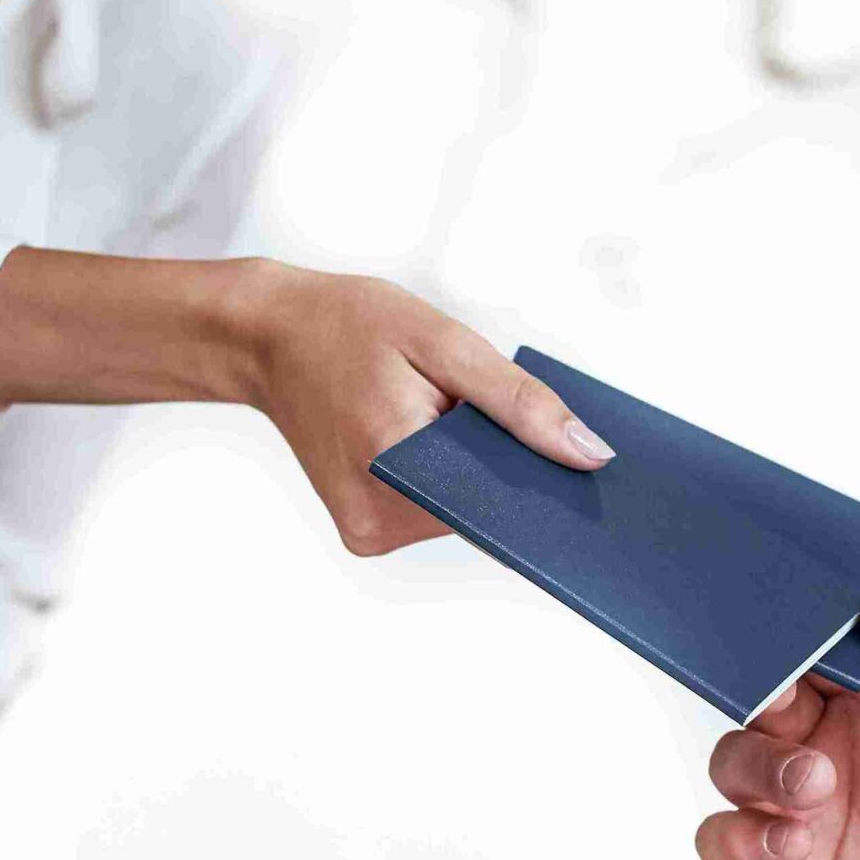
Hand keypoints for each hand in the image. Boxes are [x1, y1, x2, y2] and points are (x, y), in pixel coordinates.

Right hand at [234, 264, 613, 554]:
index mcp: (392, 467)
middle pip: (484, 510)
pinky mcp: (366, 530)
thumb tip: (589, 455)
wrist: (269, 337)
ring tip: (451, 412)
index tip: (579, 460)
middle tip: (500, 410)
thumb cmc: (349, 326)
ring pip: (461, 511)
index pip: (503, 502)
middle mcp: (376, 521)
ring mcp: (367, 532)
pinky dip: (448, 475)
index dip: (544, 480)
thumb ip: (520, 402)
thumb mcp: (443, 342)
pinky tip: (434, 432)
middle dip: (505, 465)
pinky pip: (434, 509)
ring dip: (473, 468)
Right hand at [695, 591, 859, 859]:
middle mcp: (836, 756)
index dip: (804, 626)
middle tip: (787, 700)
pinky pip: (720, 841)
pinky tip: (793, 844)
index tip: (795, 614)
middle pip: (763, 694)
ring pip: (733, 760)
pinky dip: (739, 833)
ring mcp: (801, 821)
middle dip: (761, 685)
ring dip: (757, 763)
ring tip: (814, 791)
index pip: (826, 647)